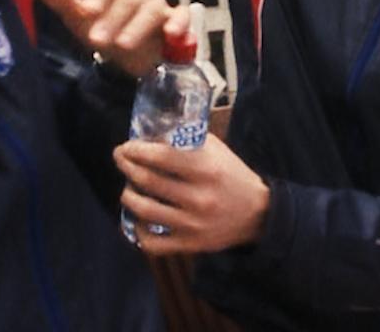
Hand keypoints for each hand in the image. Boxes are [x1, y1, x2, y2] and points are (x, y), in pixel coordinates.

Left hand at [35, 0, 189, 77]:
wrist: (130, 59)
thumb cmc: (104, 33)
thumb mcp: (81, 21)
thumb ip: (63, 1)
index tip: (87, 11)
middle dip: (113, 19)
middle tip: (97, 39)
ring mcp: (158, 6)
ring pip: (152, 8)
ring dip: (138, 26)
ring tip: (123, 45)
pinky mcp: (176, 21)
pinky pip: (182, 17)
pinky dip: (179, 23)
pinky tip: (171, 35)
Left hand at [113, 134, 269, 254]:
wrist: (258, 215)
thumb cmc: (232, 176)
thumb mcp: (216, 151)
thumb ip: (186, 141)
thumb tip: (150, 135)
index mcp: (206, 169)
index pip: (161, 156)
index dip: (136, 150)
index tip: (125, 147)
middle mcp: (198, 197)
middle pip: (147, 180)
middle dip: (126, 167)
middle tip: (120, 159)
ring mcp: (193, 224)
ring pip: (144, 210)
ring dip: (128, 196)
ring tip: (128, 189)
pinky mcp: (190, 244)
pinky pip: (153, 242)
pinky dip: (139, 231)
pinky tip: (139, 219)